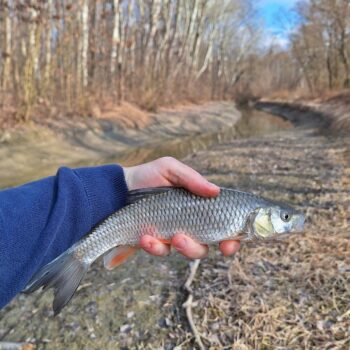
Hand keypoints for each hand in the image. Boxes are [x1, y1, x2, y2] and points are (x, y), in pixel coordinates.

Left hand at [123, 157, 239, 258]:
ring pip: (187, 252)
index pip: (223, 226)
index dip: (232, 238)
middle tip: (183, 239)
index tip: (228, 244)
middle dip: (197, 248)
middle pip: (206, 246)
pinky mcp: (156, 243)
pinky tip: (145, 237)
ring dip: (181, 248)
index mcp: (199, 207)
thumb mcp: (170, 168)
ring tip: (169, 237)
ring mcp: (173, 235)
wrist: (119, 189)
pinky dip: (155, 247)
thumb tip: (216, 191)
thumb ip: (192, 179)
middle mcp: (190, 224)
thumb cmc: (149, 175)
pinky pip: (162, 252)